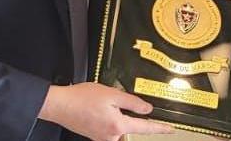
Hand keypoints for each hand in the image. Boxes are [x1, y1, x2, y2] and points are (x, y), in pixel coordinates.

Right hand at [38, 82, 172, 140]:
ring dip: (118, 118)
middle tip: (114, 104)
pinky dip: (110, 119)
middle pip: (130, 130)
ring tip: (101, 104)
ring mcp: (102, 138)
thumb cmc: (82, 98)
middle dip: (130, 118)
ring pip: (119, 129)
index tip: (170, 129)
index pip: (145, 128)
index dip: (159, 128)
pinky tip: (98, 108)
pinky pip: (109, 129)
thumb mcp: (112, 94)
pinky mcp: (95, 136)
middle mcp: (111, 136)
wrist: (60, 105)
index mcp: (118, 125)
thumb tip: (148, 109)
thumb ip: (132, 102)